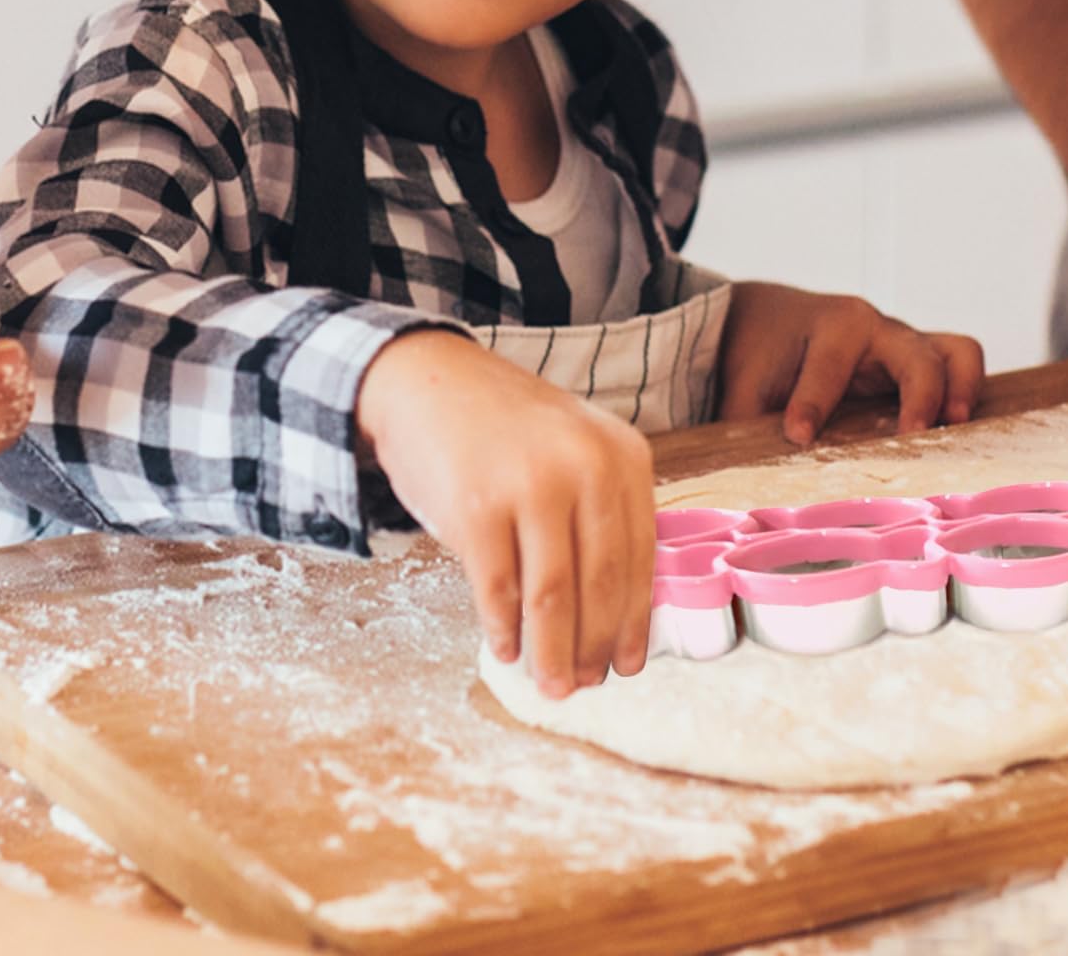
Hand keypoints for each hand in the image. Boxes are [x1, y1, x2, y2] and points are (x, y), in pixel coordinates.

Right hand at [357, 330, 654, 700]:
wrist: (427, 381)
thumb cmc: (504, 430)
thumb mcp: (573, 450)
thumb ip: (600, 513)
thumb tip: (615, 619)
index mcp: (621, 455)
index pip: (640, 558)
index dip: (633, 621)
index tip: (628, 664)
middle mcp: (584, 465)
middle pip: (600, 584)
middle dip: (592, 648)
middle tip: (583, 686)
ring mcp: (530, 484)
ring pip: (552, 597)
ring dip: (551, 653)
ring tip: (549, 685)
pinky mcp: (477, 507)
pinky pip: (497, 590)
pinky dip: (503, 629)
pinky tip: (505, 648)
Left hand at [717, 281, 982, 444]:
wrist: (770, 318)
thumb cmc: (760, 353)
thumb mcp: (745, 389)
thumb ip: (749, 428)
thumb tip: (748, 482)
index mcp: (831, 327)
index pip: (828, 369)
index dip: (812, 404)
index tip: (798, 436)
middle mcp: (876, 330)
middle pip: (916, 355)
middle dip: (920, 396)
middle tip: (911, 438)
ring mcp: (904, 347)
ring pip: (957, 353)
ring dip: (962, 393)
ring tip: (954, 435)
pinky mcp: (920, 366)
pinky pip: (959, 371)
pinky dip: (967, 399)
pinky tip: (960, 446)